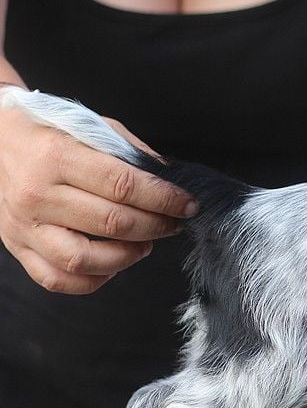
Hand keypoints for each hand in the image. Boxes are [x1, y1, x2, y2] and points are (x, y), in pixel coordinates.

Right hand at [0, 100, 196, 293]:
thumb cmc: (50, 135)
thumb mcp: (91, 127)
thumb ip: (131, 152)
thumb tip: (171, 178)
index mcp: (57, 157)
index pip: (123, 185)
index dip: (164, 199)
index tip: (188, 204)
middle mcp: (37, 194)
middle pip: (112, 223)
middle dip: (156, 226)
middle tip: (173, 223)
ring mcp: (24, 225)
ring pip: (85, 259)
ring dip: (128, 256)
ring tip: (145, 243)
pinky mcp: (17, 247)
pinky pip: (58, 279)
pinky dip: (94, 280)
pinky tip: (113, 264)